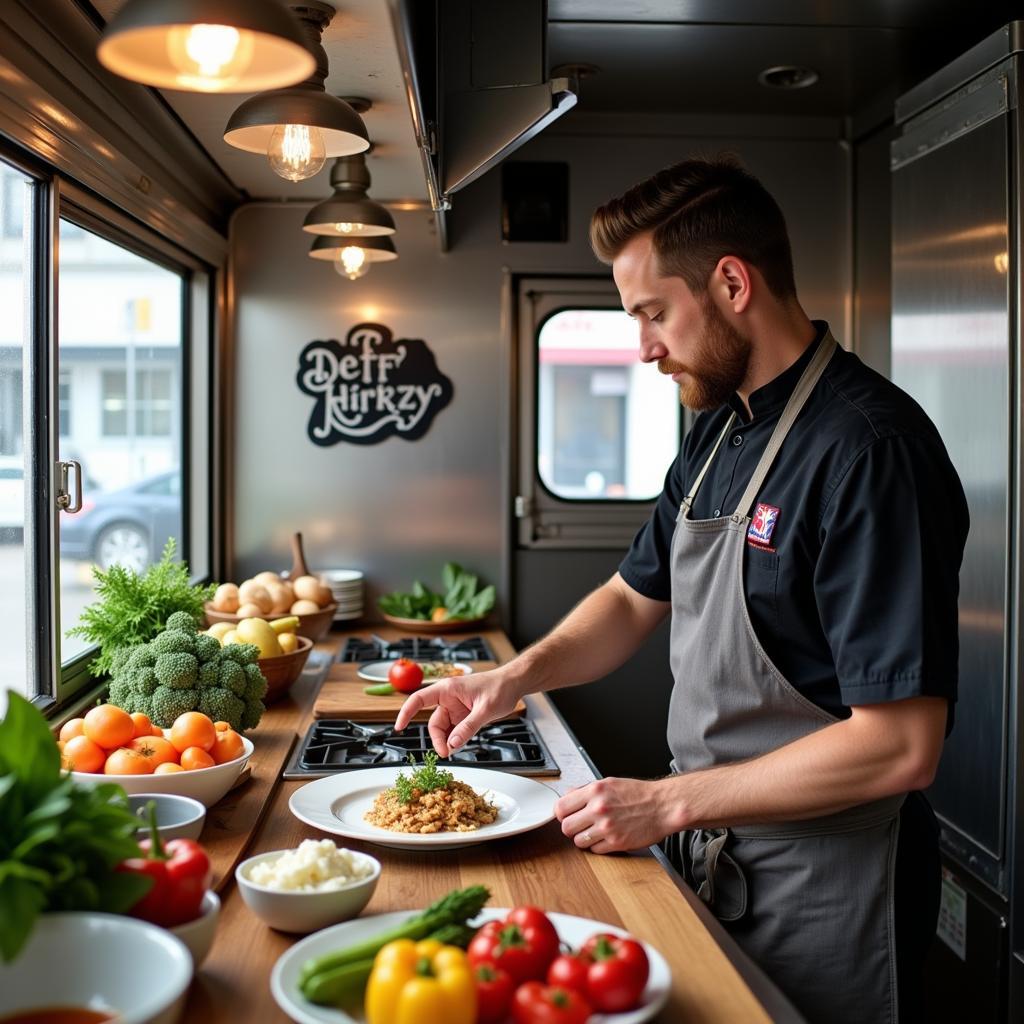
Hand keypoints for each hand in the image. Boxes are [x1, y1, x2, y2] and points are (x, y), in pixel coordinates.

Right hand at [394, 668, 522, 756]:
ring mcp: (456, 708)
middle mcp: (449, 698)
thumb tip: (452, 745)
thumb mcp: (485, 710)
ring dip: (447, 741)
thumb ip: (468, 727)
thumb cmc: (500, 687)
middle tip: (446, 754)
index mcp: (448, 689)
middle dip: (438, 739)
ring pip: (444, 729)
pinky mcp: (463, 715)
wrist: (514, 684)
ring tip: (454, 751)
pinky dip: (456, 739)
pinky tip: (460, 744)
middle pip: (433, 722)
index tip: (399, 727)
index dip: (406, 712)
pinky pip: (454, 730)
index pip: (419, 699)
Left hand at [555, 776, 681, 853]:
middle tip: (581, 825)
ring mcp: (607, 827)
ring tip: (596, 831)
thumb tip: (567, 796)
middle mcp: (599, 809)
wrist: (663, 806)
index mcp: (595, 791)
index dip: (562, 813)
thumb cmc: (638, 794)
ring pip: (578, 841)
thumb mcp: (609, 783)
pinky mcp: (616, 843)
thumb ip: (586, 790)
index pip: (561, 807)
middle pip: (566, 827)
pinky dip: (598, 846)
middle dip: (572, 827)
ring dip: (585, 838)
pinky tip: (607, 837)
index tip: (567, 815)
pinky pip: (594, 850)